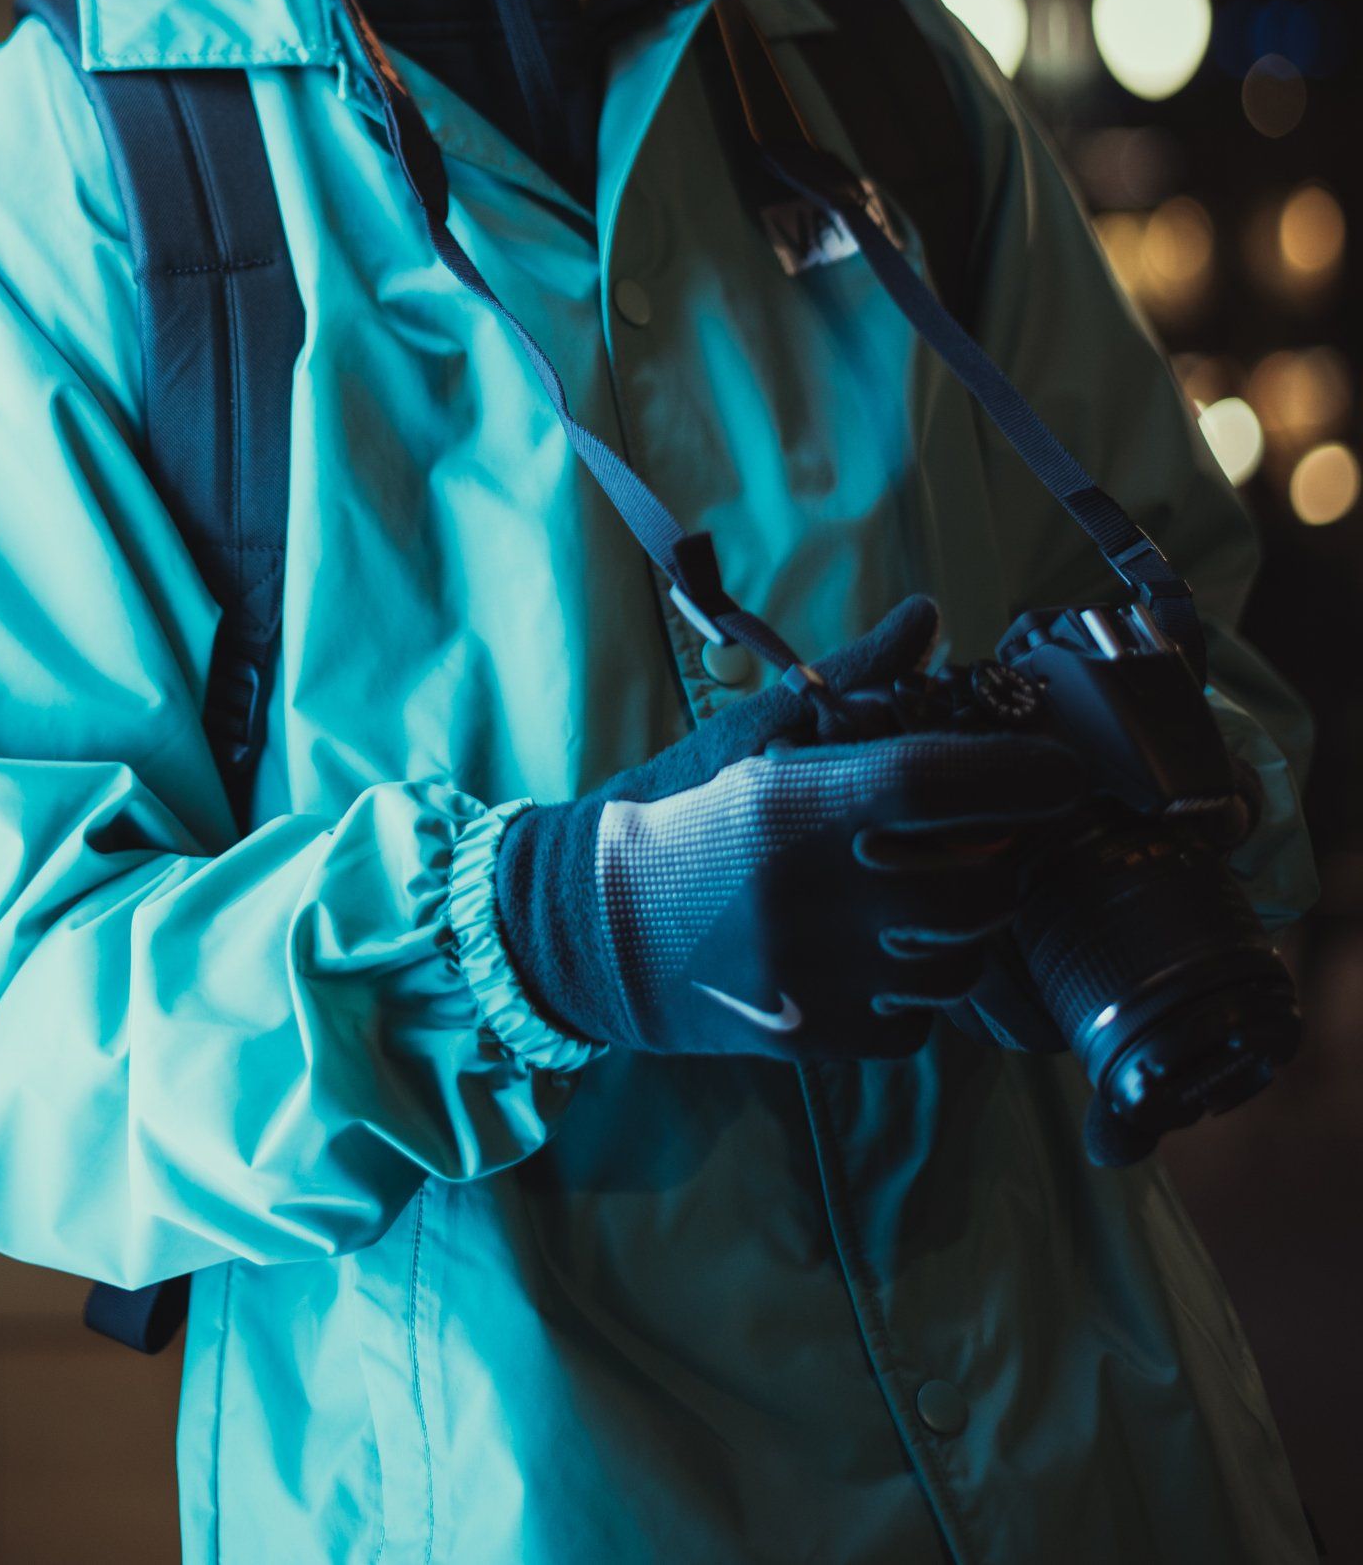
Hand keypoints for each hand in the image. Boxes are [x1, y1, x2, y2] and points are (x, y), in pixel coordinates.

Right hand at [494, 598, 1088, 1059]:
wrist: (592, 923)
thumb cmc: (679, 809)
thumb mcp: (753, 731)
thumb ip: (852, 683)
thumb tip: (930, 619)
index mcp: (792, 804)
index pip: (933, 784)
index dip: (1018, 774)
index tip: (1066, 770)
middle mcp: (809, 895)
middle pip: (973, 888)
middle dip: (1009, 860)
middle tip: (1005, 836)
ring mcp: (815, 978)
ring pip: (959, 963)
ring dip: (972, 926)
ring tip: (947, 891)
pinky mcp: (816, 1039)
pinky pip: (919, 1021)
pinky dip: (924, 986)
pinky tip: (892, 948)